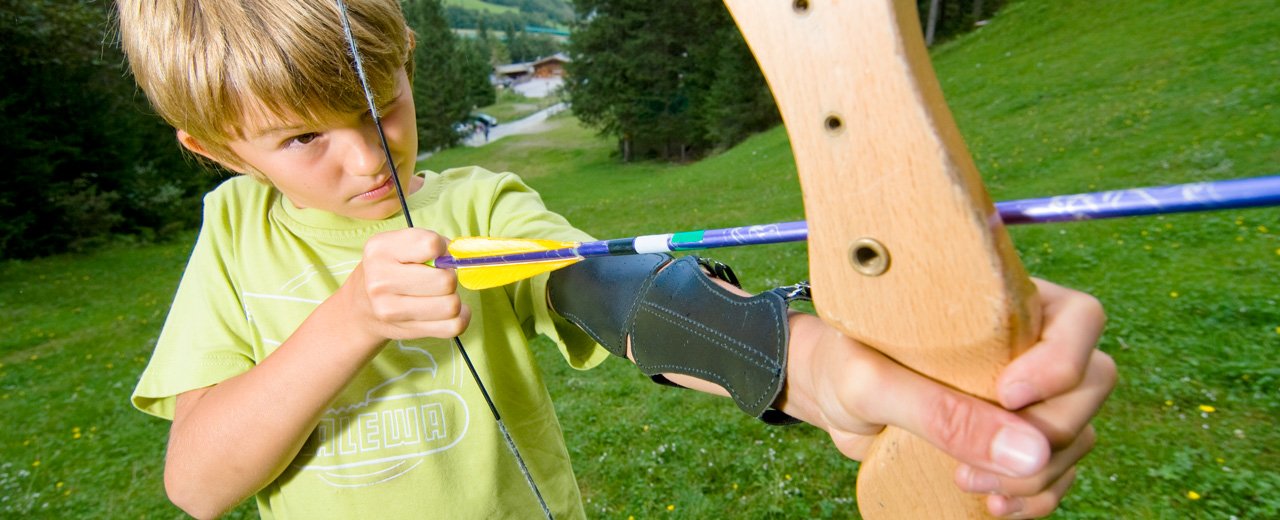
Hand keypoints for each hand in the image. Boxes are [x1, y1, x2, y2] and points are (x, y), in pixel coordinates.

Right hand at [339, 228, 469, 341]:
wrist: (362, 307)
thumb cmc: (391, 268)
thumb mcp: (400, 245)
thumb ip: (432, 243)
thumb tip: (460, 259)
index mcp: (380, 250)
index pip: (431, 245)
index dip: (442, 249)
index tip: (434, 255)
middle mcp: (380, 280)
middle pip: (445, 281)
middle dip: (449, 277)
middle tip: (439, 277)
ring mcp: (391, 310)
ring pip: (451, 306)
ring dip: (454, 298)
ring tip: (441, 294)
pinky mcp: (406, 331)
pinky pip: (453, 327)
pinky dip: (461, 318)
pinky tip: (452, 311)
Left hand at [791, 278, 1114, 517]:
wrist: (826, 394)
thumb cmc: (843, 364)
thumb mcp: (874, 384)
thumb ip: (940, 411)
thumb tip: (1029, 451)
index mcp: (1001, 302)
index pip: (1079, 320)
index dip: (1060, 362)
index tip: (1005, 396)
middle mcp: (1027, 342)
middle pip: (1090, 384)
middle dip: (1048, 436)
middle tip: (975, 463)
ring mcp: (1027, 393)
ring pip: (1077, 435)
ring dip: (1037, 476)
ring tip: (969, 485)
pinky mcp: (1011, 438)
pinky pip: (1055, 473)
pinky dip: (1034, 498)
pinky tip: (991, 505)